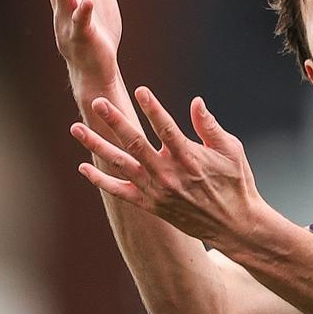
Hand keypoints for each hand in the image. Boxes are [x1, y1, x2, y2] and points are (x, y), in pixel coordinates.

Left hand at [71, 86, 265, 246]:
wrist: (233, 223)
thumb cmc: (235, 182)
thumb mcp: (231, 150)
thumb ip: (209, 126)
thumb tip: (195, 102)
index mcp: (189, 157)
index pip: (166, 127)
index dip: (152, 108)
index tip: (140, 90)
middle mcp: (168, 173)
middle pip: (135, 142)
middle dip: (115, 120)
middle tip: (98, 102)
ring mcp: (156, 190)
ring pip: (120, 164)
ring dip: (97, 145)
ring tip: (77, 128)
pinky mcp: (150, 205)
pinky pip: (119, 192)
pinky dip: (100, 181)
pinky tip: (83, 166)